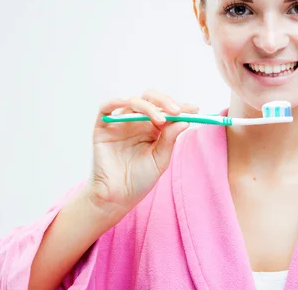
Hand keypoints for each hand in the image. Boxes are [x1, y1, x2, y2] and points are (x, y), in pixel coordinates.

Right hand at [87, 89, 197, 214]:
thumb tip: (185, 119)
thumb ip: (170, 139)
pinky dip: (116, 101)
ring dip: (149, 107)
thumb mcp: (160, 159)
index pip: (166, 110)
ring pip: (133, 102)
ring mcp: (120, 123)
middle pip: (151, 99)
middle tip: (177, 110)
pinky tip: (128, 103)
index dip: (180, 107)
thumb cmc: (140, 179)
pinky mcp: (103, 127)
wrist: (117, 197)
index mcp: (153, 128)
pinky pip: (106, 108)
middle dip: (165, 102)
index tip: (194, 109)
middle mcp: (137, 122)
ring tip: (161, 120)